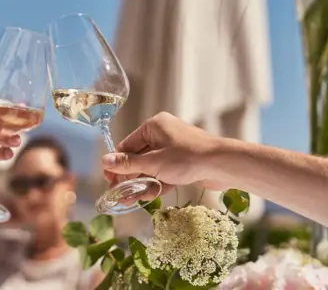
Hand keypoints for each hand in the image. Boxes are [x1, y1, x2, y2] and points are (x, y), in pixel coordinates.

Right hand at [101, 112, 225, 200]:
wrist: (223, 165)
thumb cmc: (188, 158)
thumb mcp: (153, 163)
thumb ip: (128, 164)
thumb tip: (104, 161)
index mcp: (153, 126)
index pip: (127, 145)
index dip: (116, 164)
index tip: (108, 180)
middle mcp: (162, 134)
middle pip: (138, 158)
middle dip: (129, 178)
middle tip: (119, 194)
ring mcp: (174, 149)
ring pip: (151, 168)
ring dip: (142, 184)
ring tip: (131, 200)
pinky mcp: (183, 162)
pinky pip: (164, 173)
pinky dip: (157, 184)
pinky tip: (149, 197)